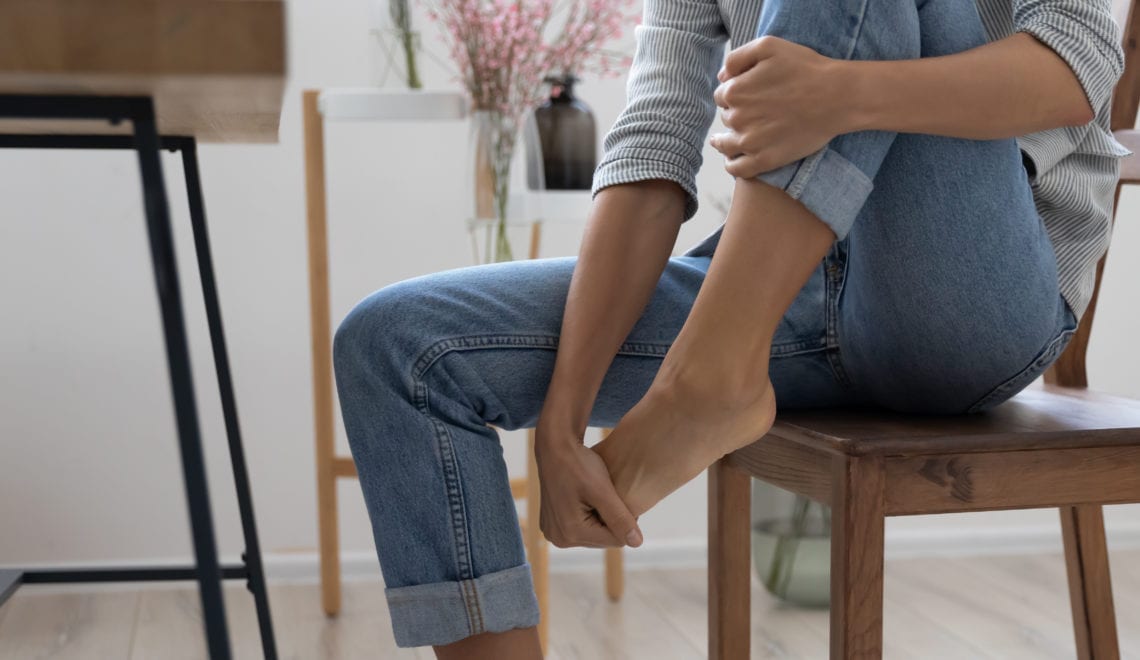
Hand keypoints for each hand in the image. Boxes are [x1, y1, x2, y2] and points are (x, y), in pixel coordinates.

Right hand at [534, 426, 642, 548]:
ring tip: (597, 494)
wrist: (554, 447)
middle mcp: (558, 538)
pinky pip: (580, 527)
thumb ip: (620, 518)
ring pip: (593, 534)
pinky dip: (588, 515)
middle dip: (610, 520)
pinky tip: (587, 497)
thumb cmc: (579, 464)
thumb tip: (637, 543)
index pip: (615, 540)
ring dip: (600, 517)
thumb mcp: (602, 490)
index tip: (620, 497)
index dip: (625, 520)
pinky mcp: (551, 525)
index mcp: (571, 533)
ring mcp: (553, 532)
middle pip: (602, 539)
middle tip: (608, 494)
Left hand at [711, 36, 850, 177]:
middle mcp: (737, 118)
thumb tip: (722, 77)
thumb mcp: (768, 46)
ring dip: (724, 142)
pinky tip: (733, 160)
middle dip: (735, 114)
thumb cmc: (806, 68)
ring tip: (725, 142)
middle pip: (726, 118)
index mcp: (735, 91)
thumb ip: (737, 58)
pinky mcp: (765, 160)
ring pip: (725, 145)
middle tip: (754, 112)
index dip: (733, 93)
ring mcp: (750, 142)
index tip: (747, 95)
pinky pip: (737, 169)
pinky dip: (732, 164)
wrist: (837, 96)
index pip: (722, 95)